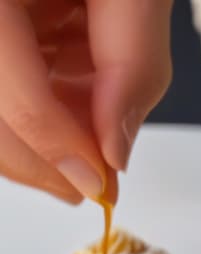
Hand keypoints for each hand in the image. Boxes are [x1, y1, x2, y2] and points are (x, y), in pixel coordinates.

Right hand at [0, 0, 171, 203]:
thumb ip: (134, 64)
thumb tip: (116, 151)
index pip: (5, 89)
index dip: (52, 145)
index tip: (99, 186)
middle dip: (41, 158)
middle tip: (95, 187)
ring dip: (37, 139)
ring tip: (90, 144)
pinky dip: (35, 107)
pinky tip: (71, 110)